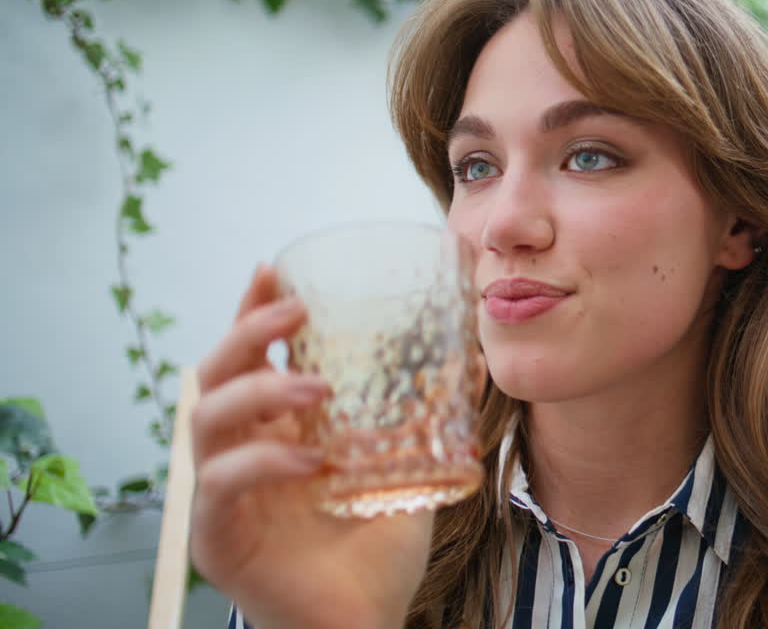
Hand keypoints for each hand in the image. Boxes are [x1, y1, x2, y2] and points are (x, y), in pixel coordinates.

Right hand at [189, 265, 435, 628]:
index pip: (253, 359)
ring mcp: (223, 496)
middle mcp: (242, 454)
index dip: (255, 311)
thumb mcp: (407, 470)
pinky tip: (309, 460)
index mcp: (276, 432)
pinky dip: (261, 466)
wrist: (366, 622)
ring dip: (258, 393)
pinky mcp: (218, 539)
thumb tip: (468, 359)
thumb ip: (427, 418)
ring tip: (314, 390)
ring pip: (205, 421)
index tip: (275, 268)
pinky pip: (219, 487)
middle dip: (247, 333)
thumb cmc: (374, 550)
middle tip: (294, 311)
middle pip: (216, 375)